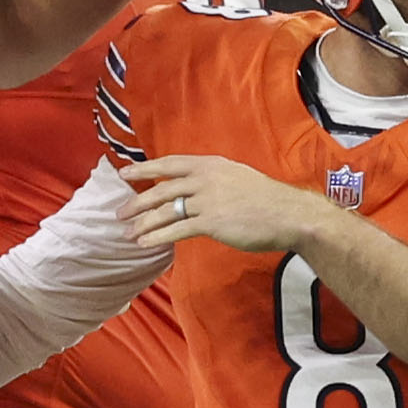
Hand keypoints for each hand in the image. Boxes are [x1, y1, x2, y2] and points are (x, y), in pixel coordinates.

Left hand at [118, 154, 334, 252]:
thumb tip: (195, 190)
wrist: (287, 214)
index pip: (169, 164)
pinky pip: (176, 230)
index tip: (125, 174)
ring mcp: (207, 200)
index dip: (145, 169)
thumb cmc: (266, 199)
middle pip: (161, 189)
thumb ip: (214, 180)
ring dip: (143, 223)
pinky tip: (145, 244)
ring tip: (128, 234)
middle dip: (137, 202)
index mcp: (210, 164)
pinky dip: (157, 237)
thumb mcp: (237, 177)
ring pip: (165, 211)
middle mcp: (205, 178)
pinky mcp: (211, 221)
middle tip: (119, 213)